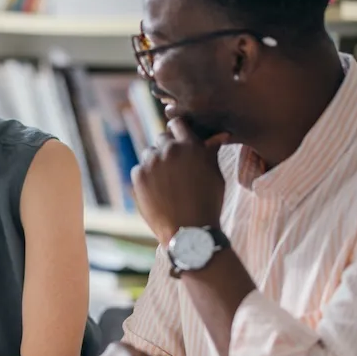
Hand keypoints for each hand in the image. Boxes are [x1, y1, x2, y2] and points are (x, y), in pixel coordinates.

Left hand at [131, 118, 226, 244]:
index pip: (178, 124)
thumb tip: (218, 135)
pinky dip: (145, 177)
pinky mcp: (138, 177)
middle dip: (167, 148)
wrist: (189, 231)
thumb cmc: (208, 203)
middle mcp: (169, 150)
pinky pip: (139, 169)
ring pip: (149, 153)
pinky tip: (156, 191)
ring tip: (166, 182)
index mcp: (190, 146)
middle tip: (174, 166)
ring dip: (155, 162)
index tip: (178, 139)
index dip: (178, 131)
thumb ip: (211, 152)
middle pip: (162, 138)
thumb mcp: (216, 175)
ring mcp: (151, 163)